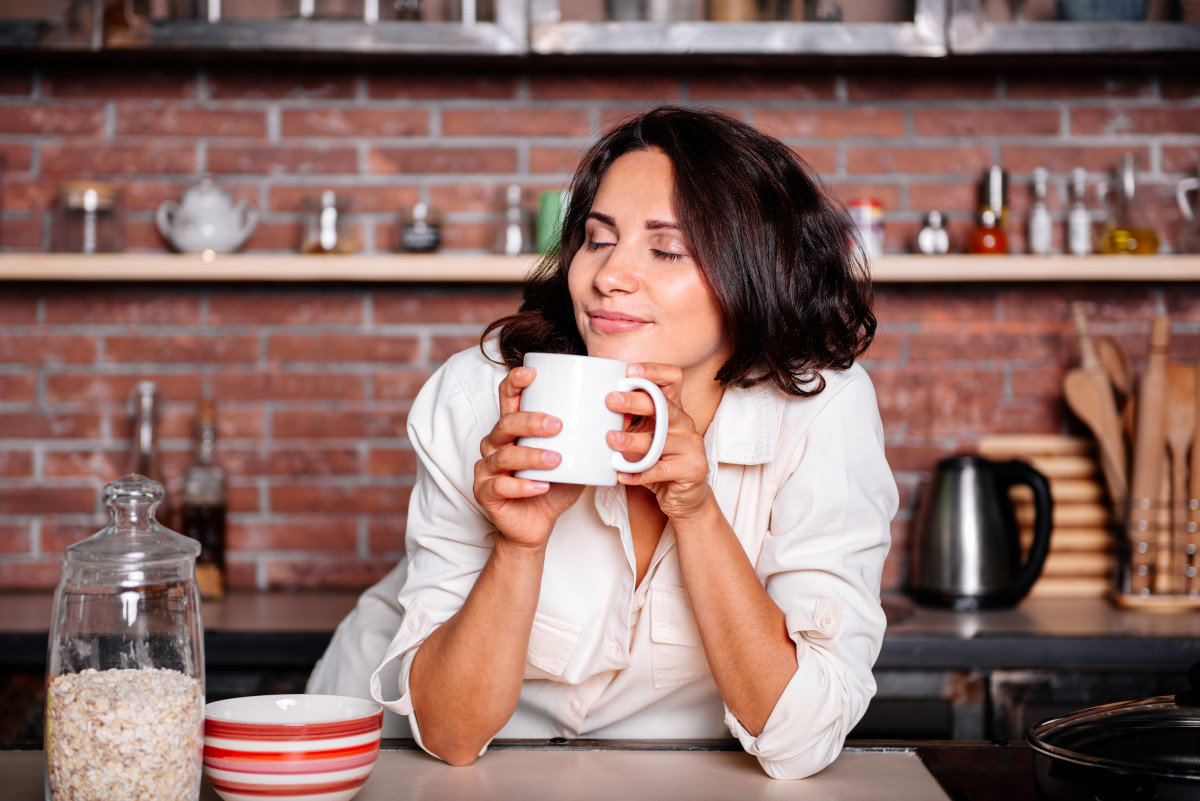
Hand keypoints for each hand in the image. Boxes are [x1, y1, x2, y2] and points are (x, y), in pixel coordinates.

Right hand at [473, 366, 584, 548]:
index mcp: (513, 429)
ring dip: (531, 455)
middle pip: (506, 423)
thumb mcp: (576, 459)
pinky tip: (541, 486)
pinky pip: (501, 486)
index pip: (508, 398)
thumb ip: (592, 438)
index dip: (516, 382)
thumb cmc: (554, 486)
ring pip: (504, 455)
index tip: (532, 373)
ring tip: (556, 460)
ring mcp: (487, 468)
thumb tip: (628, 414)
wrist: (536, 525)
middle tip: (558, 425)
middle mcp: (495, 444)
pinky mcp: (486, 493)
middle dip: (530, 421)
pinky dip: (522, 486)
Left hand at [605, 362, 711, 520]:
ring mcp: (692, 446)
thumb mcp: (645, 439)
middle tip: (610, 400)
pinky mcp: (693, 469)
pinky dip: (638, 474)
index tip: (629, 371)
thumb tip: (594, 409)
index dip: (654, 371)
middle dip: (635, 401)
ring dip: (632, 441)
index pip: (673, 379)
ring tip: (610, 441)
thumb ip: (630, 423)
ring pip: (660, 441)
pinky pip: (660, 470)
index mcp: (674, 411)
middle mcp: (686, 423)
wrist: (684, 498)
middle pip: (663, 406)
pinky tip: (621, 475)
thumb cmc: (658, 464)